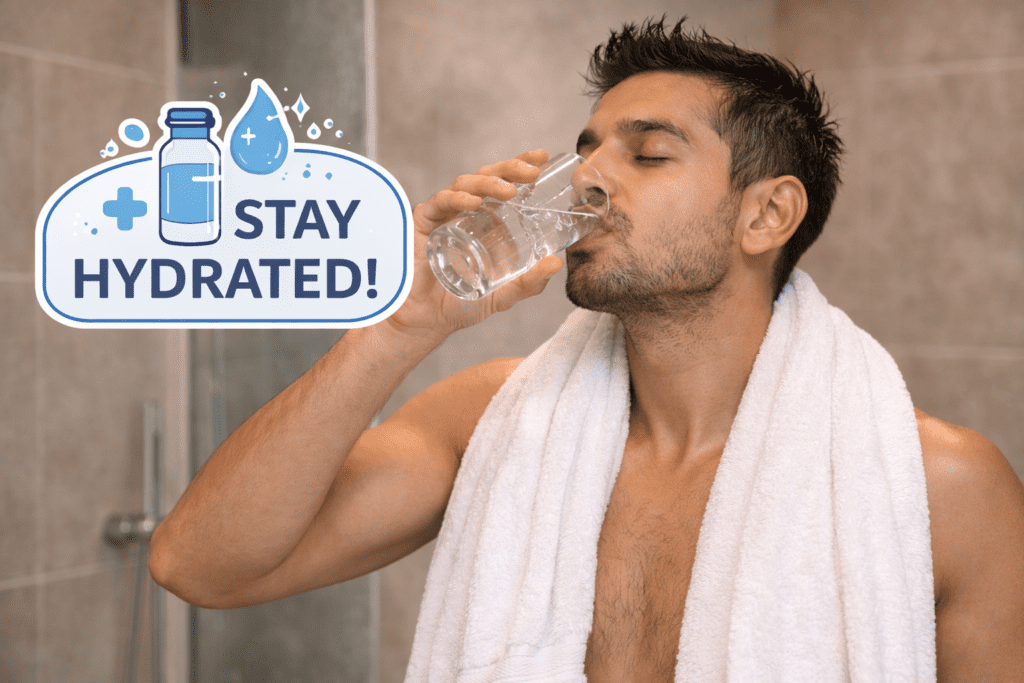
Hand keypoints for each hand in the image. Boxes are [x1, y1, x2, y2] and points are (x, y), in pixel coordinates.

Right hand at [382, 149, 564, 343]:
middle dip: (510, 168)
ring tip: (510, 190)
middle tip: (532, 171)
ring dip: (489, 182)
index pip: (504, 184)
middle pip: (488, 177)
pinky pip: (440, 203)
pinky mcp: (424, 223)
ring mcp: (445, 215)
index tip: (542, 158)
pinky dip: (456, 198)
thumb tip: (557, 263)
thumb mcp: (502, 294)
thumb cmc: (459, 304)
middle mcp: (466, 212)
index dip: (520, 167)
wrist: (425, 321)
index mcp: (487, 220)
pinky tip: (473, 201)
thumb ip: (529, 282)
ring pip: (465, 184)